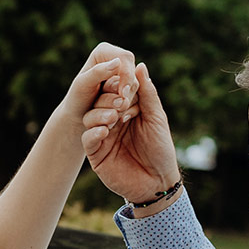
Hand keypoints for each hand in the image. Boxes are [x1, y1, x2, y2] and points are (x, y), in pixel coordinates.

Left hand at [57, 44, 138, 127]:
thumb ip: (98, 72)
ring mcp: (124, 74)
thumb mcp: (83, 85)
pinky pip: (138, 95)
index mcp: (104, 51)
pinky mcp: (128, 86)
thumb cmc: (77, 98)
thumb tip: (117, 62)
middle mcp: (116, 59)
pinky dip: (130, 105)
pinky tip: (120, 113)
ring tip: (115, 111)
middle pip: (133, 72)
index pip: (125, 57)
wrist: (80, 113)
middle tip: (119, 106)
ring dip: (128, 100)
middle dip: (127, 90)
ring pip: (137, 85)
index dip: (127, 75)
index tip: (123, 94)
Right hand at [83, 61, 181, 209]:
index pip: (115, 90)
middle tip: (123, 103)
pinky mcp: (96, 154)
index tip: (129, 87)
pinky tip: (106, 131)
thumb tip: (140, 65)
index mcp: (126, 110)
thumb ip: (147, 93)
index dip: (120, 86)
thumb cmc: (160, 150)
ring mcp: (102, 137)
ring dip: (101, 113)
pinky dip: (94, 132)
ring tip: (115, 117)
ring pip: (90, 117)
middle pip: (99, 101)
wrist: (158, 182)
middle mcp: (112, 121)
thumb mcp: (156, 118)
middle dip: (110, 99)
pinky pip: (87, 138)